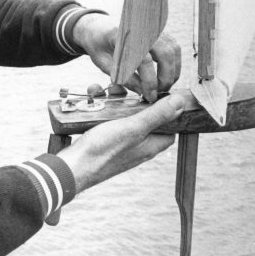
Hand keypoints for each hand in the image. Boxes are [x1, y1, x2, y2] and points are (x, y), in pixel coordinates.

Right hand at [58, 94, 184, 192]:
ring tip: (98, 92)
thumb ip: (157, 115)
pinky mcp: (103, 139)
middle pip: (143, 116)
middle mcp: (137, 145)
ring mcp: (119, 142)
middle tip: (119, 88)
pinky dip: (99, 108)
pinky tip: (90, 100)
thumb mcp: (133, 128)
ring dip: (111, 100)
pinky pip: (107, 119)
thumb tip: (181, 102)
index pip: (169, 126)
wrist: (73, 167)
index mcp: (150, 145)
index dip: (166, 109)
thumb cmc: (104, 150)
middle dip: (131, 99)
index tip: (156, 93)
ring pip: (122, 115)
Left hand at [72, 13, 181, 101]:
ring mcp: (151, 28)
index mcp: (121, 35)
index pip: (143, 60)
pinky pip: (173, 47)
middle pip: (164, 53)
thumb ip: (122, 77)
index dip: (149, 81)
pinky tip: (164, 76)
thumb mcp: (104, 63)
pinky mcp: (158, 31)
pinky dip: (173, 63)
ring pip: (172, 50)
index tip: (150, 96)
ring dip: (172, 71)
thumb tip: (143, 91)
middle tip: (157, 94)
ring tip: (161, 87)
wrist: (98, 26)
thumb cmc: (99, 45)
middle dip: (165, 78)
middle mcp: (140, 28)